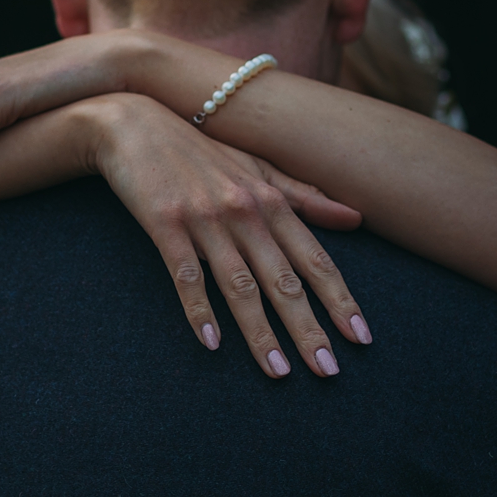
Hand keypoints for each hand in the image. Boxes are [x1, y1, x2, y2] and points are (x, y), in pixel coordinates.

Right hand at [77, 93, 372, 378]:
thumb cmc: (200, 151)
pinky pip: (187, 275)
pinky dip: (199, 310)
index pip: (314, 259)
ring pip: (240, 285)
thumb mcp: (257, 168)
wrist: (135, 123)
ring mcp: (205, 218)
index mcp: (270, 200)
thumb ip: (305, 197)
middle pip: (283, 280)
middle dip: (309, 328)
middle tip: (329, 371)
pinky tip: (211, 344)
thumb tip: (358, 219)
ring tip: (279, 372)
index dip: (340, 299)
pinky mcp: (166, 224)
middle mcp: (245, 210)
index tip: (361, 338)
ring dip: (261, 332)